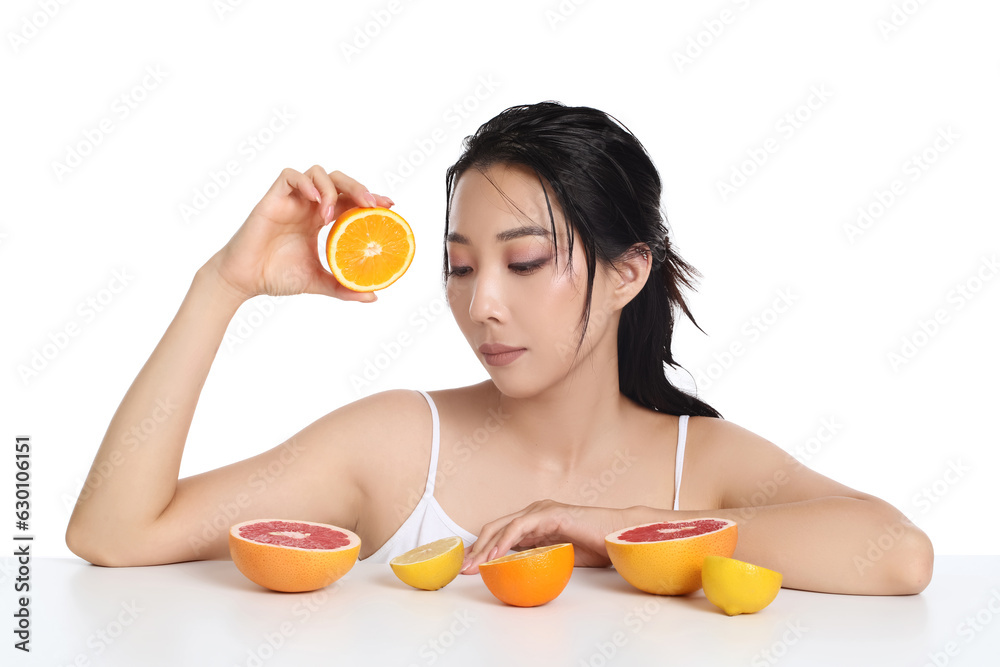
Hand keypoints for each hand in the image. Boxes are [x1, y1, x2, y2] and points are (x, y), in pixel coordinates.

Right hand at [206, 166, 394, 301]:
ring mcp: (291, 200)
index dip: (370, 198)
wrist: (244, 280)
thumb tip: (373, 296)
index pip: (349, 199)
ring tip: (332, 213)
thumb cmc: (276, 277)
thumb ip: (343, 287)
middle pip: (339, 181)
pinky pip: (290, 176)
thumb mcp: (318, 282)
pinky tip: (316, 202)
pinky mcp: (273, 198)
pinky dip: (306, 183)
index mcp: (319, 220)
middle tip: (372, 205)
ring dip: (332, 188)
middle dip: (359, 188)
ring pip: (318, 173)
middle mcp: (308, 206)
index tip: (390, 206)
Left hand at [460, 500, 628, 573]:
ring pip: (502, 526)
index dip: (482, 549)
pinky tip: (494, 556)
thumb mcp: (560, 555)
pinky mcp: (549, 514)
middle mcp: (534, 512)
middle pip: (495, 528)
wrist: (619, 536)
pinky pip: (519, 527)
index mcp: (535, 521)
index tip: (470, 569)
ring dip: (484, 548)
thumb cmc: (597, 546)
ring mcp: (541, 510)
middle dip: (475, 549)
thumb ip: (539, 557)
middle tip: (463, 570)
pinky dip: (504, 542)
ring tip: (473, 566)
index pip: (500, 533)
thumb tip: (520, 574)